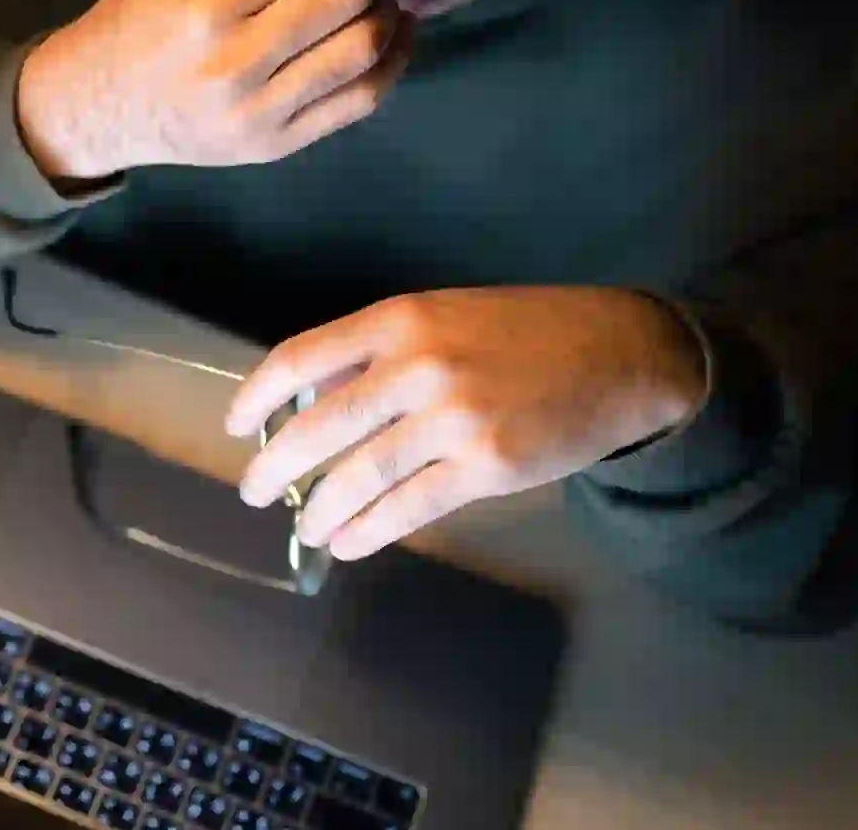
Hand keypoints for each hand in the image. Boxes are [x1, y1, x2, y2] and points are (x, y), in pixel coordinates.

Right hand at [16, 0, 412, 180]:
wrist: (96, 107)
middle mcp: (237, 62)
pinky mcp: (275, 146)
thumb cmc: (136, 20)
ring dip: (390, 10)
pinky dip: (392, 63)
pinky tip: (394, 35)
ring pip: (362, 51)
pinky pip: (358, 102)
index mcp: (207, 5)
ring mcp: (259, 112)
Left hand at [226, 287, 708, 559]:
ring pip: (358, 476)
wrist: (621, 353)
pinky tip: (349, 542)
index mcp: (400, 320)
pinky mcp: (486, 467)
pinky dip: (369, 530)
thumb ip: (378, 353)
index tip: (236, 426)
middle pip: (318, 428)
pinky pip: (408, 507)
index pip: (299, 359)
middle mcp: (418, 366)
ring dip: (319, 509)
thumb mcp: (443, 316)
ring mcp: (453, 419)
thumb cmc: (524, 332)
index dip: (257, 398)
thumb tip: (311, 403)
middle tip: (254, 491)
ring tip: (305, 525)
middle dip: (275, 468)